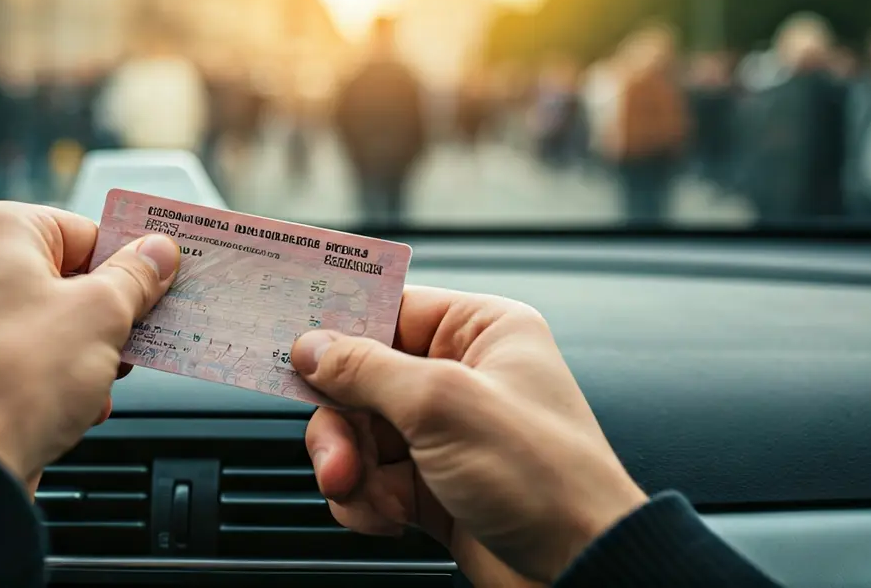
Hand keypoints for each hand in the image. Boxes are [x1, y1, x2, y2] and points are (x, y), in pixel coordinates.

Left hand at [0, 202, 179, 494]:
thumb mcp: (101, 314)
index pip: (87, 232)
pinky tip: (71, 407)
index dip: (128, 266)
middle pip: (67, 277)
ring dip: (86, 354)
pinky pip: (22, 356)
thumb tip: (157, 252)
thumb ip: (136, 276)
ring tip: (96, 382)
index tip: (158, 289)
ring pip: (48, 321)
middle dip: (106, 318)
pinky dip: (53, 378)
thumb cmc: (10, 379)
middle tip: (133, 339)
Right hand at [291, 287, 646, 585]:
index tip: (292, 344)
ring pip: (360, 433)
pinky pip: (373, 478)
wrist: (578, 571)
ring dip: (350, 467)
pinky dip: (367, 499)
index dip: (340, 328)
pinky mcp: (436, 485)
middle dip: (342, 423)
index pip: (391, 309)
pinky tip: (387, 517)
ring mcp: (448, 433)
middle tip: (338, 456)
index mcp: (482, 331)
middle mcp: (464, 375)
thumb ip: (367, 369)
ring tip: (360, 492)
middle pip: (362, 378)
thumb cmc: (544, 477)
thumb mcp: (443, 405)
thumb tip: (311, 346)